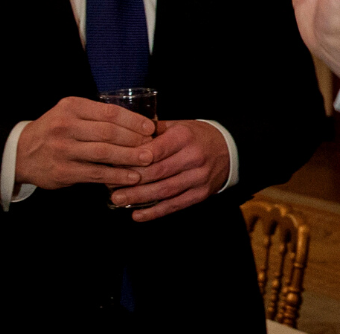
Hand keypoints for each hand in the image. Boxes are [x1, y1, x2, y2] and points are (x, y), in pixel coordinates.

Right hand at [15, 96, 155, 189]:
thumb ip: (97, 117)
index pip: (110, 112)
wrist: (21, 153)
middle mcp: (66, 125)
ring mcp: (63, 149)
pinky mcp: (63, 171)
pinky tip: (131, 177)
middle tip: (153, 146)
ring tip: (147, 160)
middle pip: (109, 132)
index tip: (150, 128)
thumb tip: (138, 125)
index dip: (133, 120)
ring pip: (104, 153)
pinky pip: (96, 173)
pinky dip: (116, 175)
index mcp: (72, 107)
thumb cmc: (55, 131)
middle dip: (135, 139)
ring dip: (129, 157)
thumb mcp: (71, 113)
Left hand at [111, 120, 230, 221]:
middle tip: (110, 187)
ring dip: (139, 198)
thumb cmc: (196, 136)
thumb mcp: (179, 125)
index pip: (156, 150)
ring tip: (118, 200)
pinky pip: (175, 205)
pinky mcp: (200, 194)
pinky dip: (155, 212)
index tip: (115, 164)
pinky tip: (137, 215)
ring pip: (164, 191)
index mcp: (184, 137)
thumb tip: (125, 135)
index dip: (135, 159)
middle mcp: (193, 157)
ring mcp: (198, 177)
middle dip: (132, 181)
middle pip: (157, 172)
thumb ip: (154, 131)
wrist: (229, 149)